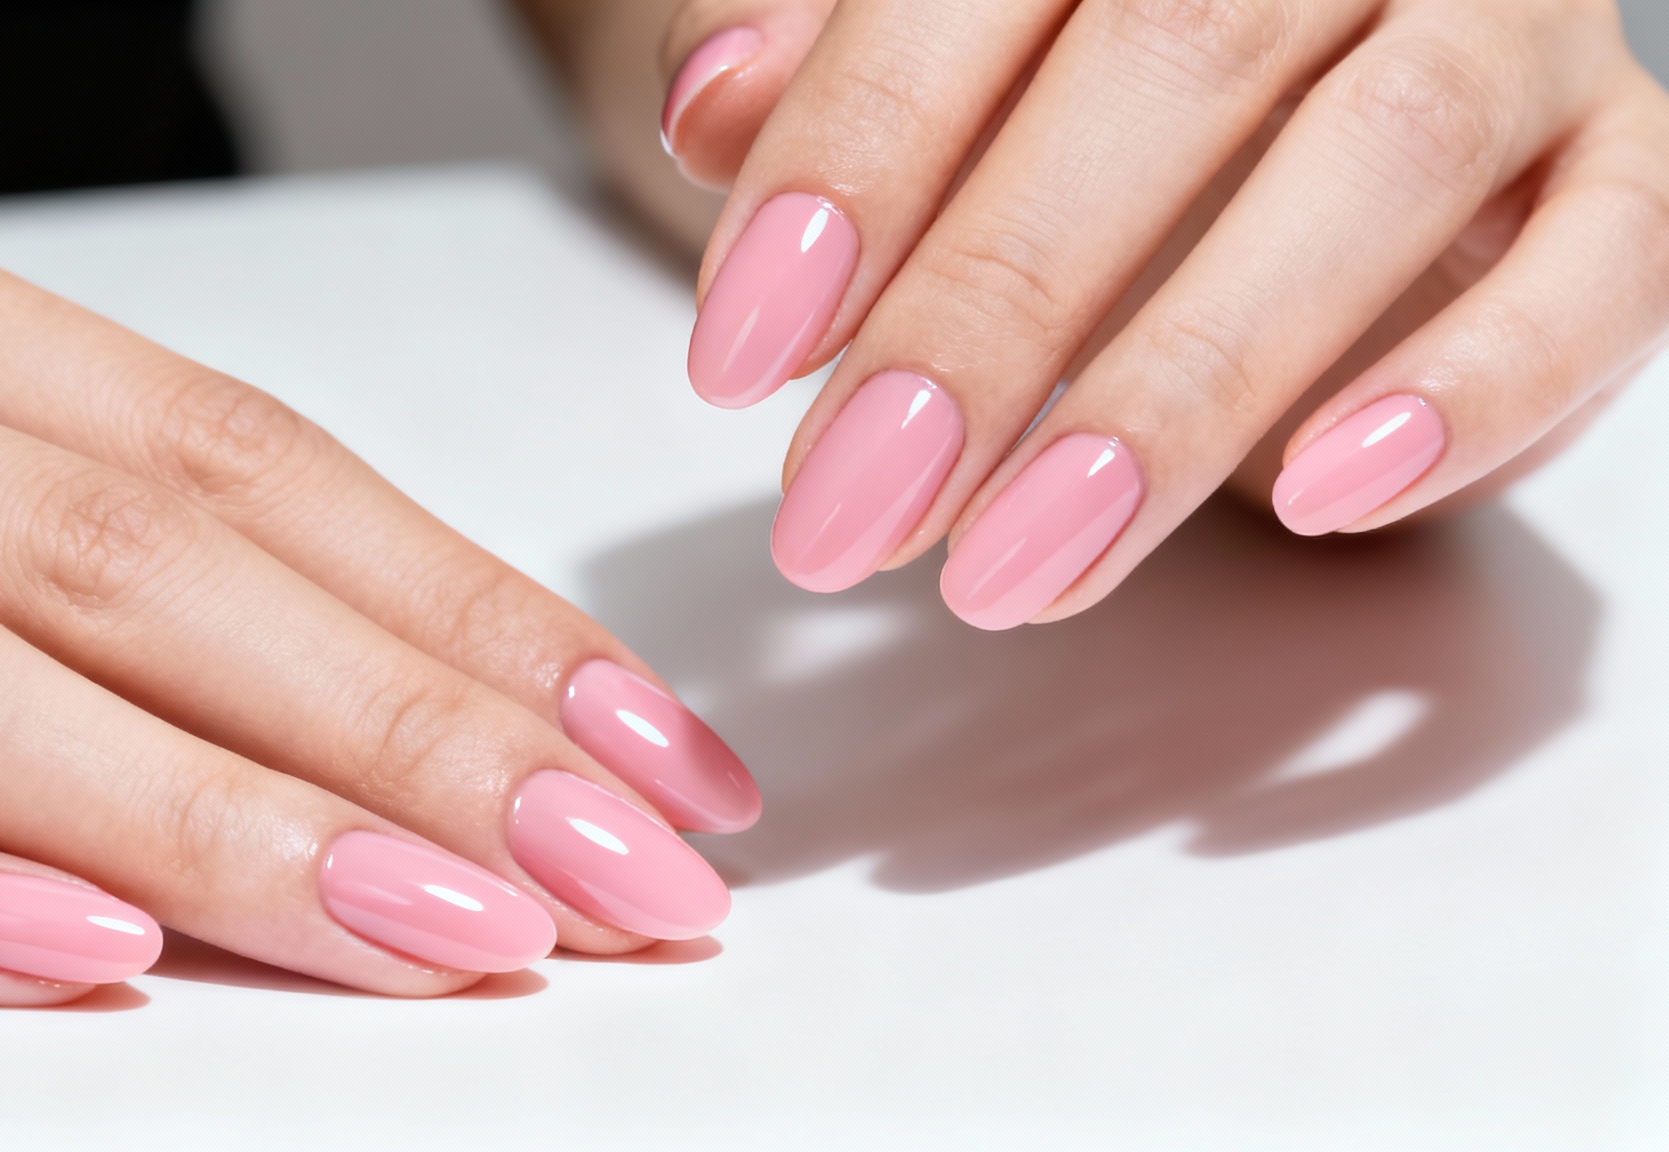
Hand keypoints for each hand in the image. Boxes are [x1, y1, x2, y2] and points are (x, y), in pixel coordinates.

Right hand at [0, 160, 758, 1002]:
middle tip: (615, 871)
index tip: (643, 754)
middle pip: (142, 562)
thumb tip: (373, 714)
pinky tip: (78, 969)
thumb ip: (65, 536)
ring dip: (218, 827)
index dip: (465, 614)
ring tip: (445, 935)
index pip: (241, 458)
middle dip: (411, 731)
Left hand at [564, 0, 1668, 626]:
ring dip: (1186, 384)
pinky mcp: (1618, 162)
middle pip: (1176, 62)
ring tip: (1017, 564)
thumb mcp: (915, 69)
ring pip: (1386, 154)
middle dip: (992, 311)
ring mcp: (1505, 22)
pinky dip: (1474, 387)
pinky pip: (1611, 262)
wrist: (1300, 102)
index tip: (741, 355)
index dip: (852, 164)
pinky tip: (1319, 499)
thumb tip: (712, 105)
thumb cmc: (1063, 92)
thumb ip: (815, 68)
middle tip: (849, 507)